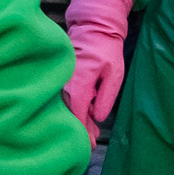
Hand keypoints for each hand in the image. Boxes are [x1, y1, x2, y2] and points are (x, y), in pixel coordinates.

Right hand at [61, 0, 135, 137]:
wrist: (92, 29)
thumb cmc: (106, 51)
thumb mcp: (114, 75)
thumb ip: (106, 98)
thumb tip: (97, 118)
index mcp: (79, 84)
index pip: (78, 114)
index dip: (83, 132)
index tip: (89, 145)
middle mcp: (65, 85)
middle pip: (69, 114)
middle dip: (79, 130)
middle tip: (89, 145)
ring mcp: (60, 82)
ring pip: (65, 108)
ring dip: (76, 120)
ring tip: (88, 133)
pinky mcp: (59, 80)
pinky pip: (64, 99)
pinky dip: (73, 109)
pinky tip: (83, 116)